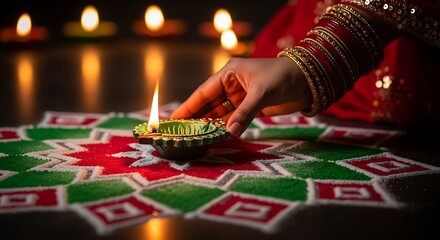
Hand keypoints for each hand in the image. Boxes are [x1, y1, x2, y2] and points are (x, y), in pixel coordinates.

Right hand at [171, 57, 312, 136]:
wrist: (308, 81)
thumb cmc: (283, 78)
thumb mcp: (262, 93)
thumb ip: (245, 113)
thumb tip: (229, 133)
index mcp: (229, 74)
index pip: (203, 92)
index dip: (188, 106)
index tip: (173, 119)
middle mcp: (231, 85)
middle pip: (208, 104)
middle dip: (196, 118)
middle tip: (180, 133)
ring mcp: (240, 97)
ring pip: (220, 113)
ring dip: (209, 125)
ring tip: (193, 138)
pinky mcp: (250, 107)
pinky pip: (233, 119)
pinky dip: (225, 127)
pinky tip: (214, 136)